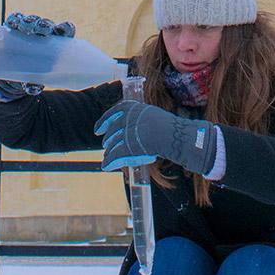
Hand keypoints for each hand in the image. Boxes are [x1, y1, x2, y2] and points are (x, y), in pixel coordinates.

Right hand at [0, 12, 76, 98]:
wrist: (13, 74)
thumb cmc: (32, 76)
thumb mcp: (34, 81)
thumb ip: (34, 85)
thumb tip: (33, 88)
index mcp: (57, 42)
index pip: (65, 30)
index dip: (65, 28)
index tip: (62, 30)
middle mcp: (44, 33)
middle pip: (47, 24)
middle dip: (44, 25)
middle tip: (41, 30)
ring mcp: (29, 29)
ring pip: (32, 20)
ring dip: (29, 21)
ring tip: (25, 27)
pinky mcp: (14, 29)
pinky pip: (15, 20)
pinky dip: (14, 20)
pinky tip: (12, 23)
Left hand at [95, 99, 217, 175]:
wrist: (176, 137)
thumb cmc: (169, 129)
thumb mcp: (152, 116)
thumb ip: (139, 120)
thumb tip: (128, 127)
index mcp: (135, 108)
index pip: (115, 111)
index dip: (104, 121)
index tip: (98, 129)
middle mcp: (129, 118)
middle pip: (114, 130)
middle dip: (109, 138)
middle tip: (106, 144)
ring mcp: (128, 132)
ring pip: (114, 144)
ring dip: (109, 153)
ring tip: (107, 159)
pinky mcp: (128, 147)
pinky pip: (116, 155)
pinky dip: (110, 162)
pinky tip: (106, 166)